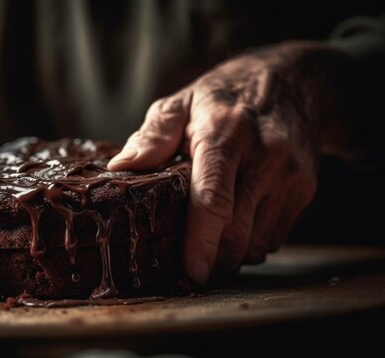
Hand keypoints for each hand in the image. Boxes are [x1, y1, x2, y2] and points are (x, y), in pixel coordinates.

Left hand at [108, 42, 344, 283]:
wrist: (291, 81)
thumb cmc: (224, 97)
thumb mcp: (181, 104)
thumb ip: (152, 137)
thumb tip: (120, 168)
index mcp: (225, 134)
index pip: (213, 198)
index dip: (201, 241)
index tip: (191, 270)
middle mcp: (264, 156)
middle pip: (237, 230)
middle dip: (211, 259)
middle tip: (186, 267)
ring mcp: (289, 174)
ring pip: (257, 241)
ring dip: (231, 254)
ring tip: (209, 241)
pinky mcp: (304, 188)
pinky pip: (274, 236)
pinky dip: (251, 243)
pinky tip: (236, 225)